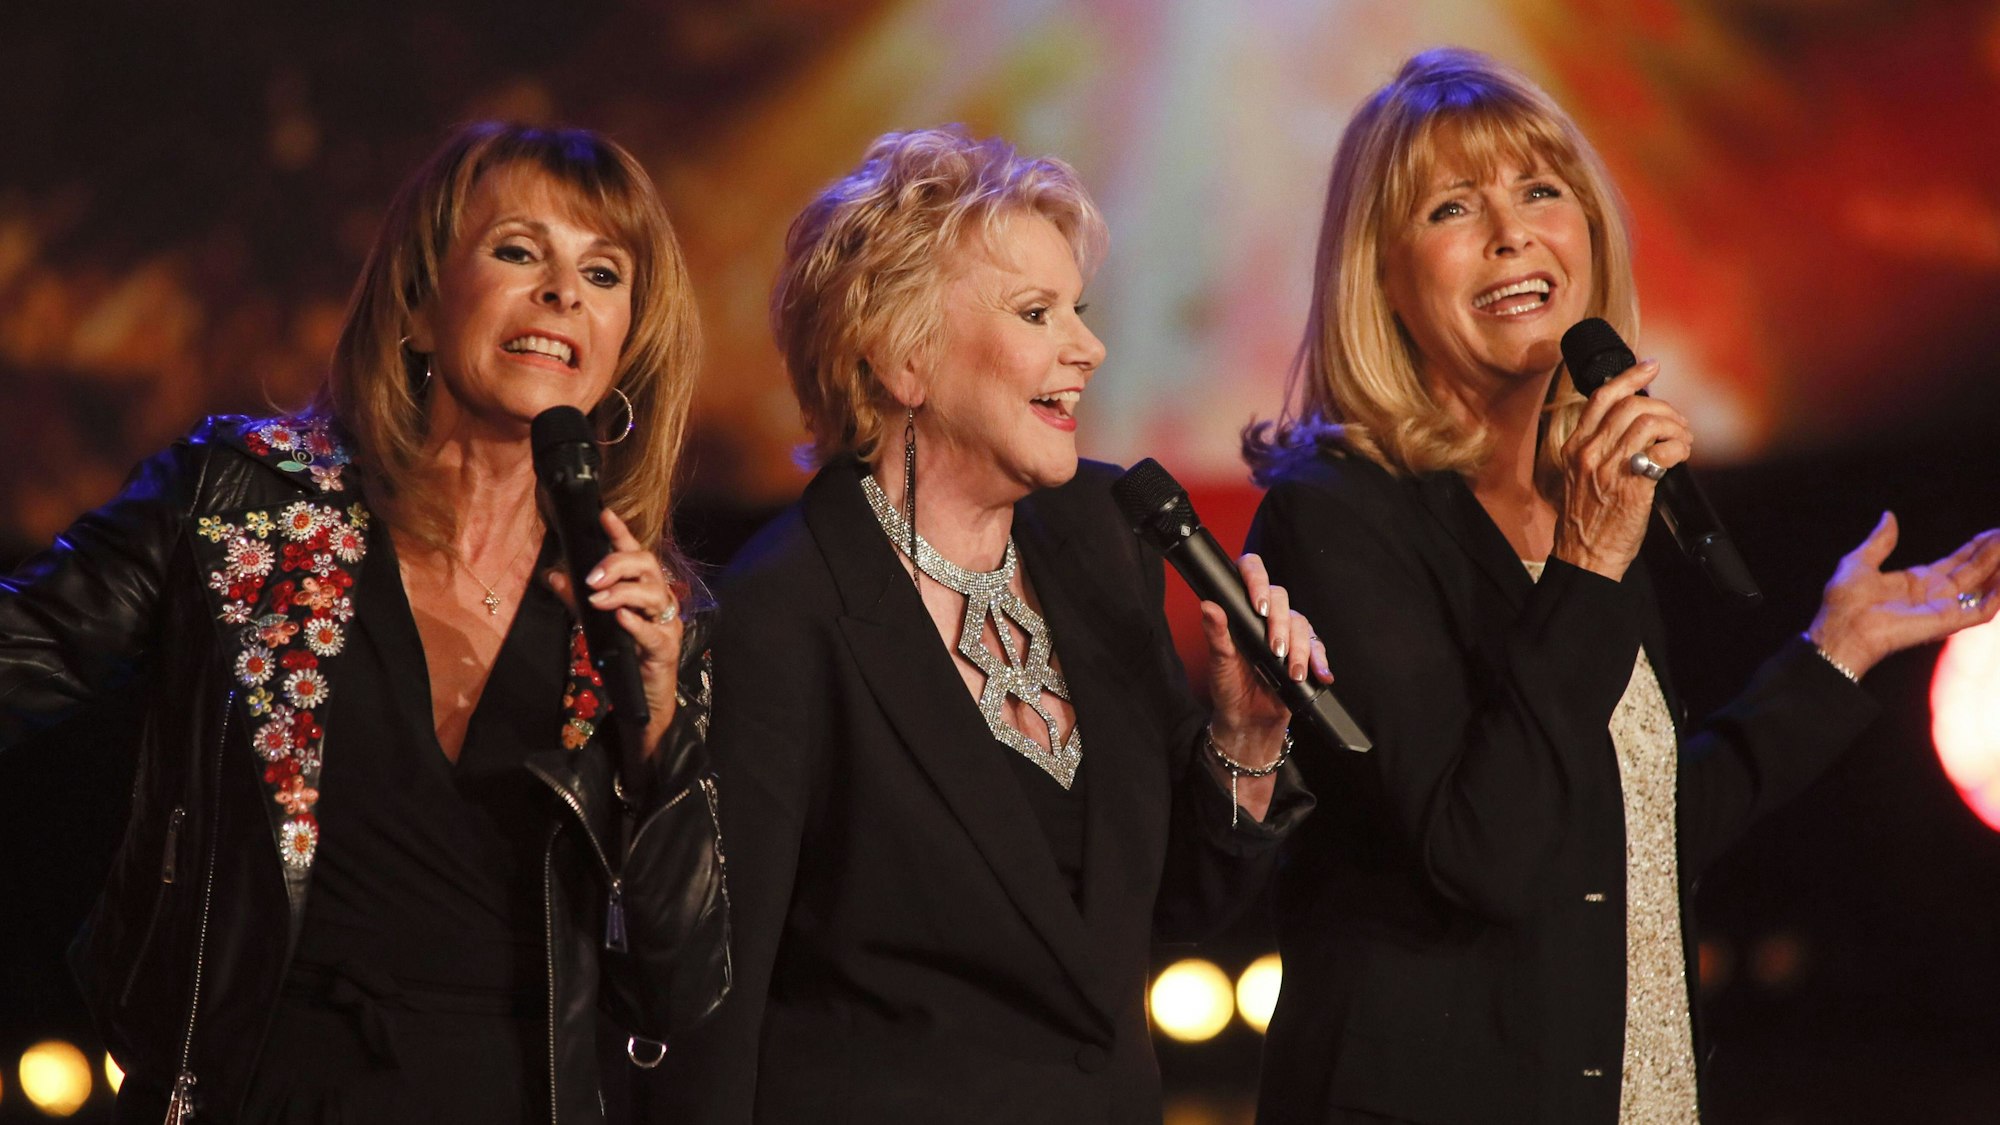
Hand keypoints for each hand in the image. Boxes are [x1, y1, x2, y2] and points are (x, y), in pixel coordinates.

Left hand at [546, 509, 683, 754]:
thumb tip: (553, 574)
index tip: (603, 514)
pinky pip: (653, 631)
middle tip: (591, 578)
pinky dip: (636, 623)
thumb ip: (577, 599)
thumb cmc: (625, 654)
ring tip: (597, 598)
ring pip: (653, 594)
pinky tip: (620, 618)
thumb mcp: (596, 624)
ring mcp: (666, 623)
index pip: (634, 552)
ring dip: (623, 592)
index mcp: (644, 587)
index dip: (620, 532)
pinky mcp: (666, 648)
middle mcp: (659, 598)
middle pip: (647, 565)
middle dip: (617, 564)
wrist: (645, 698)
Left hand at [1200, 552, 1331, 764]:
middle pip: (1282, 599)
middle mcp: (1266, 617)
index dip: (1258, 581)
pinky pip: (1317, 648)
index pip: (1251, 575)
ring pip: (1301, 623)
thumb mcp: (1219, 662)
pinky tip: (1319, 673)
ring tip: (1292, 672)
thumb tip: (1208, 606)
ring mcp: (1286, 633)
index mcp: (1242, 611)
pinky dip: (1319, 660)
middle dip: (1281, 625)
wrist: (1247, 719)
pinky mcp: (1304, 653)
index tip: (1259, 606)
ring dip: (1299, 648)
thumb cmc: (1229, 686)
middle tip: (1274, 648)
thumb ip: (1216, 634)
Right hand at [1553, 360, 1694, 580]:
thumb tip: (1633, 424)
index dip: (1629, 377)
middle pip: (1631, 406)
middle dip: (1663, 408)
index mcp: (1574, 447)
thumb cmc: (1586, 520)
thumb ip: (1598, 448)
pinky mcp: (1632, 486)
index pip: (1601, 398)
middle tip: (1677, 423)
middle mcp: (1589, 454)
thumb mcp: (1579, 476)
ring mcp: (1609, 469)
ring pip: (1648, 423)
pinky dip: (1680, 448)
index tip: (1649, 366)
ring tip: (1682, 440)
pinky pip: (1664, 451)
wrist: (1584, 557)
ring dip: (1675, 427)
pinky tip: (1680, 457)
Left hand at [1807, 513, 1999, 678]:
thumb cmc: (1844, 601)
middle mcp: (1934, 594)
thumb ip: (1880, 541)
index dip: (1976, 547)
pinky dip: (1997, 596)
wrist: (1842, 627)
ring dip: (1999, 568)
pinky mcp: (1947, 622)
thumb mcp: (1860, 562)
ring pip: (1984, 586)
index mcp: (1917, 581)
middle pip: (1974, 570)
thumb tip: (1888, 516)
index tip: (1994, 532)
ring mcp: (1943, 608)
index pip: (1956, 561)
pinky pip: (1982, 610)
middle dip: (1994, 552)